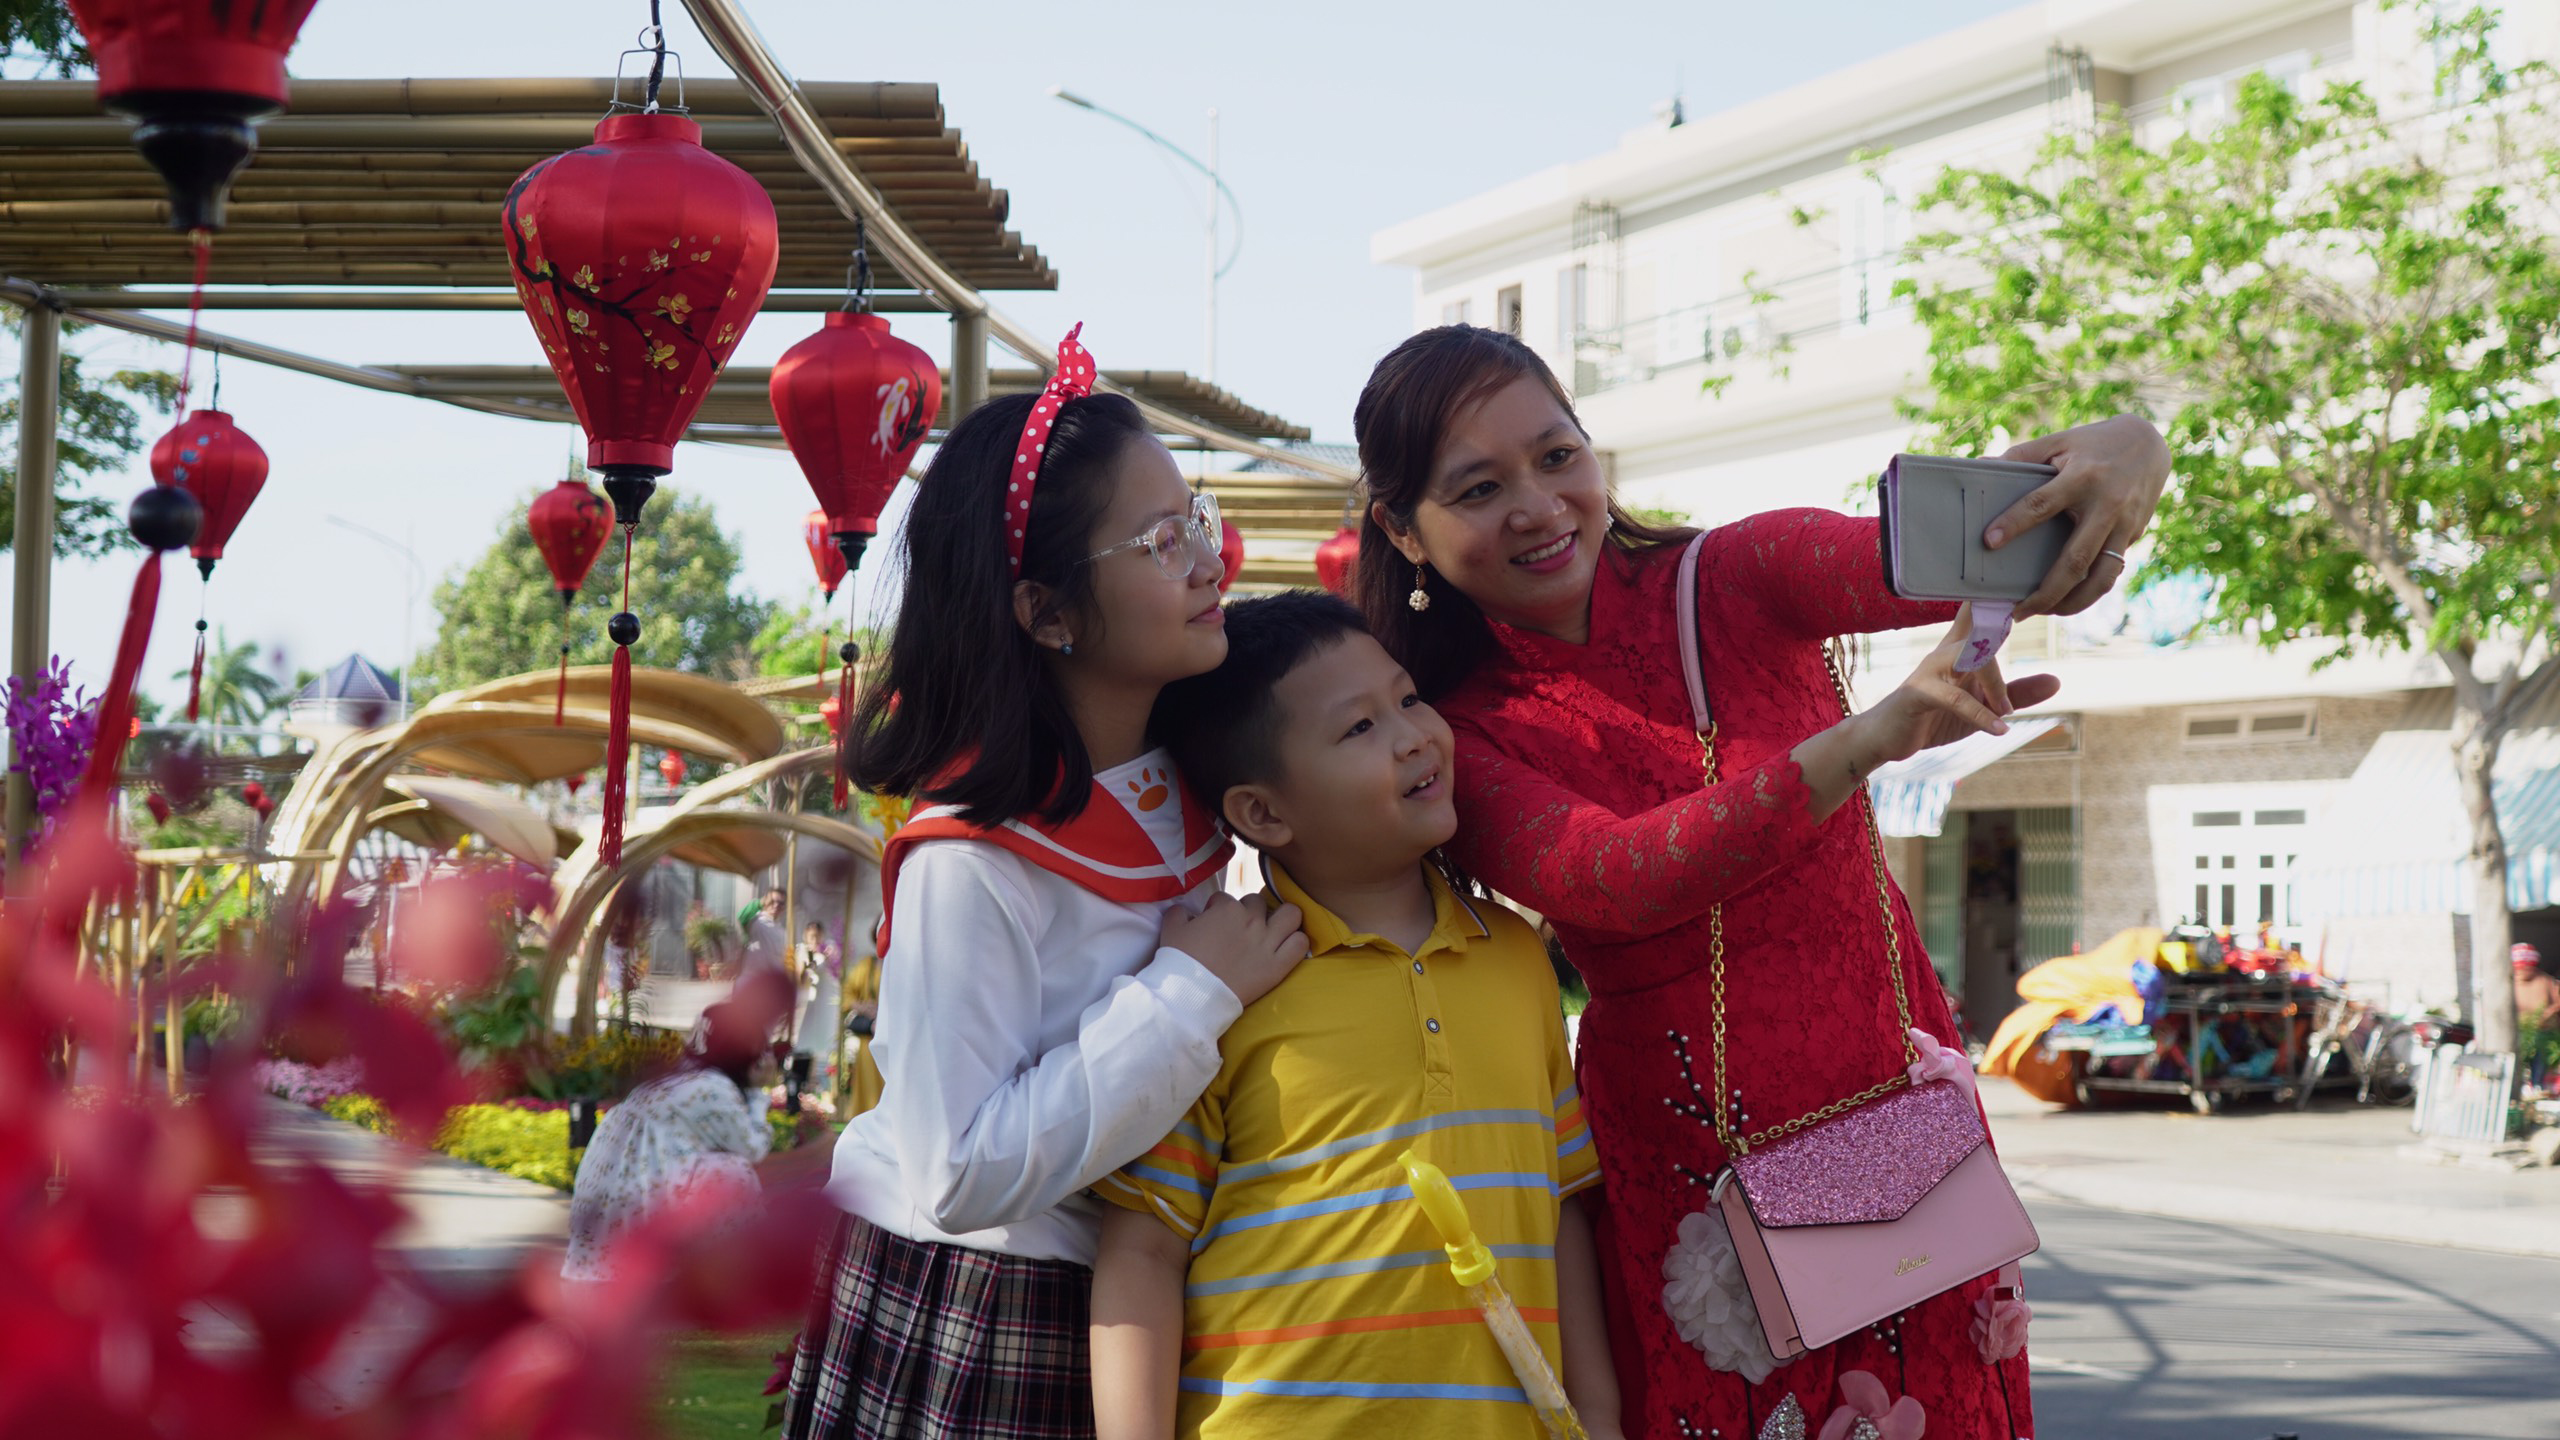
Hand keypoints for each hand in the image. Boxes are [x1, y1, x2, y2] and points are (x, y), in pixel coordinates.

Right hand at [1160, 892, 1308, 1006]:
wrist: (1191, 994)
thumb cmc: (1179, 961)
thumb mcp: (1171, 929)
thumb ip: (1179, 912)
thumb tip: (1186, 911)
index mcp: (1226, 909)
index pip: (1224, 899)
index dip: (1216, 910)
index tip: (1211, 923)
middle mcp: (1251, 920)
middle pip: (1258, 902)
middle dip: (1250, 911)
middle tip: (1241, 928)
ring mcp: (1267, 942)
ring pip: (1291, 914)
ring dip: (1283, 919)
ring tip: (1274, 930)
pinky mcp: (1278, 965)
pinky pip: (1300, 943)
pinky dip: (1295, 943)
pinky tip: (1285, 948)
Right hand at [1853, 608, 2061, 769]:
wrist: (1886, 738)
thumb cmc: (1934, 716)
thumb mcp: (1982, 707)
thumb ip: (2016, 694)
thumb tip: (2056, 681)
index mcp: (1960, 649)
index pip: (1981, 614)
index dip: (2002, 598)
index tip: (2028, 582)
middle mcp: (1945, 651)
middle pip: (1982, 628)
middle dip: (2003, 622)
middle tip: (2032, 613)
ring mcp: (1930, 669)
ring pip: (1972, 658)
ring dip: (1995, 684)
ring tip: (2007, 710)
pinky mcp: (1919, 692)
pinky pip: (1955, 698)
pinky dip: (1980, 715)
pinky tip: (1999, 729)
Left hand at [1990, 413, 2170, 617]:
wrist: (2150, 443)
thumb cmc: (2093, 443)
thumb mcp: (2058, 441)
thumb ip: (2021, 456)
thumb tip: (1979, 469)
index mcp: (2082, 477)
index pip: (2042, 503)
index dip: (2015, 523)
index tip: (1989, 542)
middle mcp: (2107, 505)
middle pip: (2076, 559)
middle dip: (2046, 591)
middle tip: (2018, 611)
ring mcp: (2125, 524)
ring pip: (2101, 576)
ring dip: (2073, 603)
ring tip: (2043, 613)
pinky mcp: (2134, 535)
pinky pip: (2111, 570)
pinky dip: (2090, 590)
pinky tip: (2068, 601)